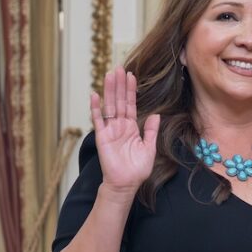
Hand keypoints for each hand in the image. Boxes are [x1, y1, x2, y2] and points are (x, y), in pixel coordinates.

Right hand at [90, 66, 159, 193]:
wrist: (126, 183)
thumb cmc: (137, 169)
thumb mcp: (149, 148)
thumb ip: (151, 131)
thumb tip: (156, 114)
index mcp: (131, 127)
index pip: (131, 104)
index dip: (131, 90)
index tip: (131, 75)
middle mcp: (120, 126)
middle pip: (119, 101)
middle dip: (119, 85)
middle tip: (118, 68)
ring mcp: (110, 130)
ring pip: (109, 106)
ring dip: (109, 91)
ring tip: (109, 75)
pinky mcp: (102, 137)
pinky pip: (98, 120)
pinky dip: (96, 108)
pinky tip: (95, 95)